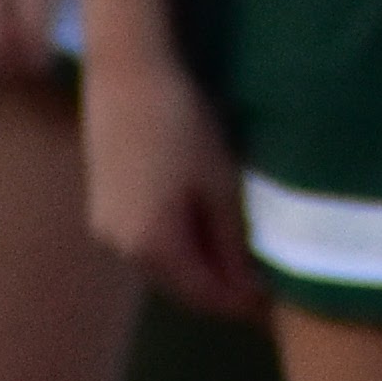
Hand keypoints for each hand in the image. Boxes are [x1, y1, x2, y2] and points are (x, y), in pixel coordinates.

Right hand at [80, 39, 268, 317]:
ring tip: (243, 259)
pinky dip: (180, 245)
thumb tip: (250, 287)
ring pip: (165, 265)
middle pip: (183, 287)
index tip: (278, 307)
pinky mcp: (103, 206)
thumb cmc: (181, 123)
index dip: (243, 305)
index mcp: (152, 246)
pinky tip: (208, 231)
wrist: (127, 73)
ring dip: (202, 268)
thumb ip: (231, 242)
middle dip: (224, 290)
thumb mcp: (219, 184)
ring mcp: (106, 228)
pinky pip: (148, 242)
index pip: (206, 296)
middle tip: (266, 285)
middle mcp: (121, 247)